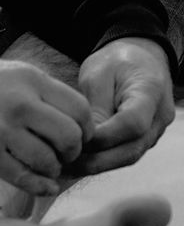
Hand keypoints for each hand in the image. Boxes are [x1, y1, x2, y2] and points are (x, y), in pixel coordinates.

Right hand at [0, 47, 93, 196]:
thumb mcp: (7, 74)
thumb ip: (39, 95)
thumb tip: (77, 125)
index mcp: (28, 77)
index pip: (80, 108)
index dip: (85, 130)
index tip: (76, 139)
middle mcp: (18, 100)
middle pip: (71, 136)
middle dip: (71, 153)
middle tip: (61, 156)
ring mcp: (1, 127)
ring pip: (48, 161)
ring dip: (51, 171)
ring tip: (41, 167)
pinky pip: (25, 177)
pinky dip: (38, 186)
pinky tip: (40, 184)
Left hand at [73, 37, 175, 174]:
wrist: (140, 59)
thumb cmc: (117, 61)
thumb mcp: (99, 73)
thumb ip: (96, 104)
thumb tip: (85, 138)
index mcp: (150, 92)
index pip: (133, 123)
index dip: (105, 136)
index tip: (77, 139)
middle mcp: (159, 117)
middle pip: (131, 149)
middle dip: (97, 160)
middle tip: (65, 162)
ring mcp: (155, 131)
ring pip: (129, 156)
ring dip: (99, 165)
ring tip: (68, 166)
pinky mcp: (145, 139)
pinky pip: (126, 154)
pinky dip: (104, 161)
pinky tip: (80, 163)